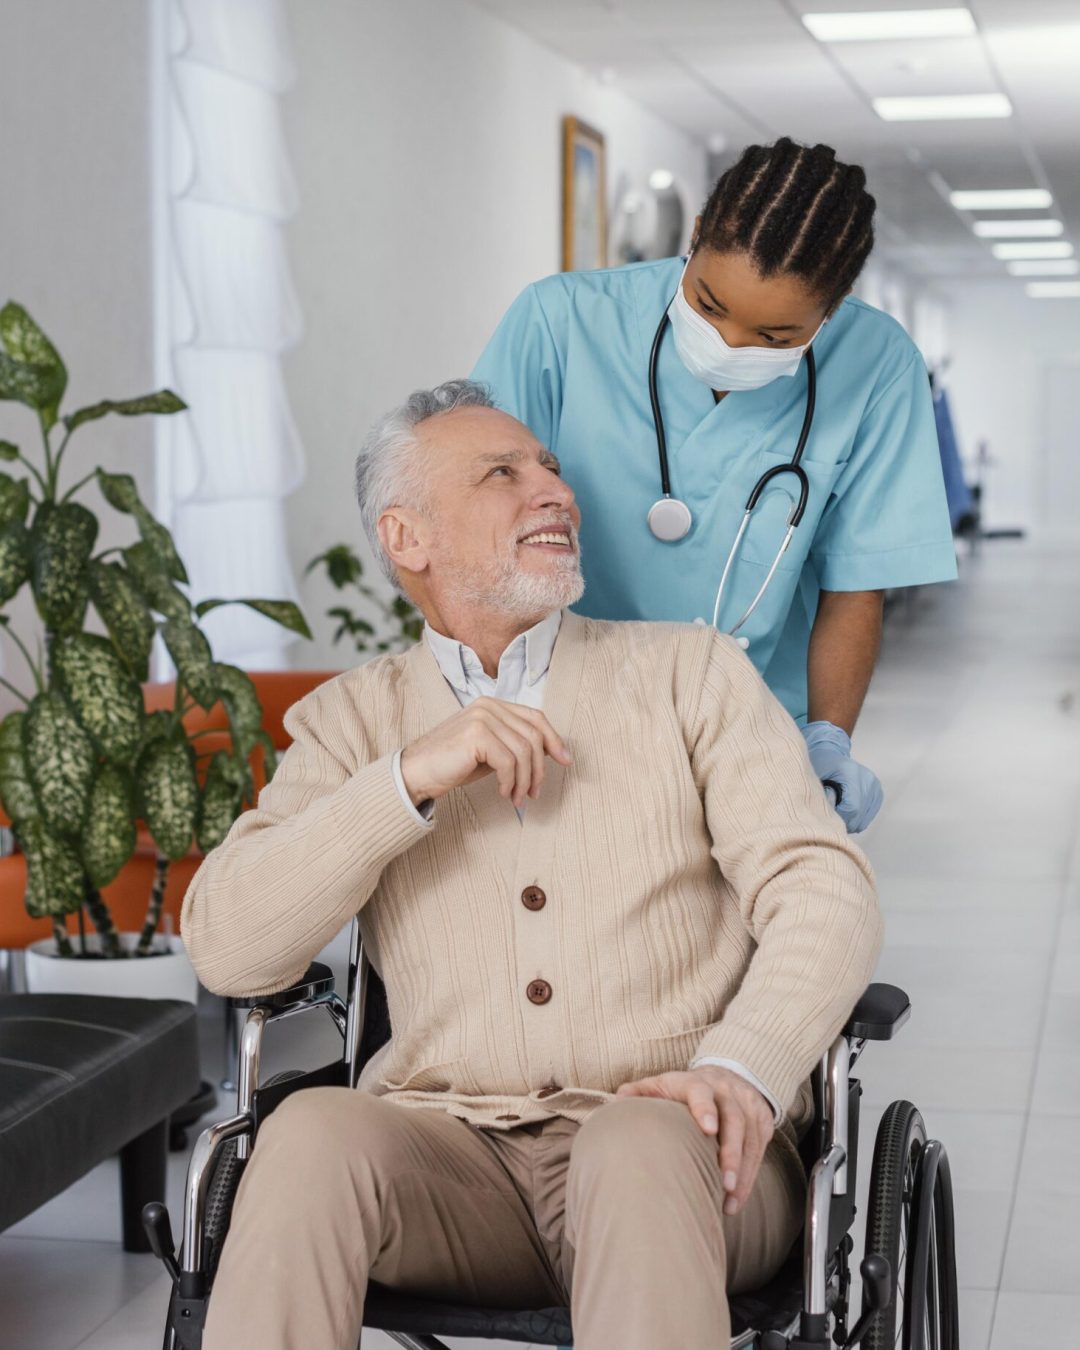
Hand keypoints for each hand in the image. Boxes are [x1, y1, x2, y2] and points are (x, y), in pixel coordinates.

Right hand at [400, 697, 571, 809]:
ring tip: (517, 798)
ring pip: (524, 751)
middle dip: (539, 768)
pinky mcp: (476, 733)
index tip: (565, 760)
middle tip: (534, 793)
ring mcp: (482, 717)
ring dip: (524, 781)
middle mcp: (489, 705)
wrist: (415, 773)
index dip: (554, 739)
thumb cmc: (451, 764)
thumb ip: (513, 745)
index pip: (535, 717)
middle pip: (533, 736)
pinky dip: (510, 782)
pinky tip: (503, 793)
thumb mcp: (489, 752)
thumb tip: (549, 753)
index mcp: (493, 704)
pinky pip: (509, 762)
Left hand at [615, 1066, 773, 1214]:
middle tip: (724, 1184)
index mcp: (695, 1082)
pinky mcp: (763, 1119)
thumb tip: (615, 1107)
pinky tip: (737, 1197)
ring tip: (730, 1202)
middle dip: (731, 1152)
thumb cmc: (683, 1090)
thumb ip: (637, 1094)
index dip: (704, 1108)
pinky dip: (750, 1174)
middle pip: (734, 1119)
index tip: (708, 1130)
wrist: (726, 1074)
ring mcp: (747, 1103)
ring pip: (751, 1137)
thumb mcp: (659, 1085)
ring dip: (742, 1171)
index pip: (701, 1091)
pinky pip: (760, 1148)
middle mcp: (725, 1090)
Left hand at [801, 720, 882, 832]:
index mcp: (853, 774)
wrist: (829, 753)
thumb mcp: (814, 778)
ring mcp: (875, 786)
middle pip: (859, 815)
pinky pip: (867, 815)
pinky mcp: (877, 792)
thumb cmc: (819, 765)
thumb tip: (829, 817)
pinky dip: (856, 818)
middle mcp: (868, 780)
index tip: (827, 817)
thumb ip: (822, 797)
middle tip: (829, 818)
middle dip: (843, 822)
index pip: (852, 808)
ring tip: (836, 812)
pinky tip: (845, 811)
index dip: (839, 818)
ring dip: (849, 821)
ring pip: (864, 819)